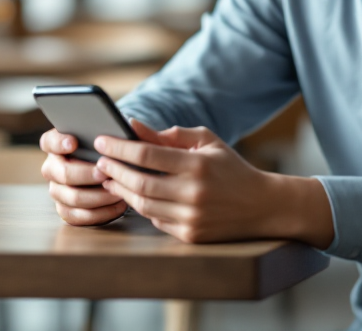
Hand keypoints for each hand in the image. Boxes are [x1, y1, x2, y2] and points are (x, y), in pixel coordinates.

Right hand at [40, 128, 127, 225]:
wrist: (111, 168)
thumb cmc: (109, 149)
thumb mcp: (111, 136)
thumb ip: (115, 130)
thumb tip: (131, 124)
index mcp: (57, 145)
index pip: (49, 141)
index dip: (59, 142)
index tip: (74, 142)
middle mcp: (52, 168)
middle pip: (62, 173)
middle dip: (85, 173)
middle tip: (105, 172)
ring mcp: (57, 190)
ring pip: (71, 197)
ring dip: (97, 196)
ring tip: (117, 191)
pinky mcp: (66, 209)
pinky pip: (77, 217)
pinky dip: (100, 213)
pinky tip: (118, 205)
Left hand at [94, 119, 333, 246]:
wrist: (262, 206)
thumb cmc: (231, 168)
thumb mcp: (206, 142)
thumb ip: (169, 135)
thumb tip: (133, 125)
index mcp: (197, 165)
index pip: (147, 155)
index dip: (119, 147)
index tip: (101, 140)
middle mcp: (193, 193)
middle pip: (139, 183)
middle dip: (113, 170)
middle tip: (98, 161)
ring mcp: (191, 218)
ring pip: (142, 205)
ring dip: (121, 190)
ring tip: (109, 178)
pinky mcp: (190, 236)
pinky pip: (155, 220)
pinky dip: (141, 207)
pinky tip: (131, 195)